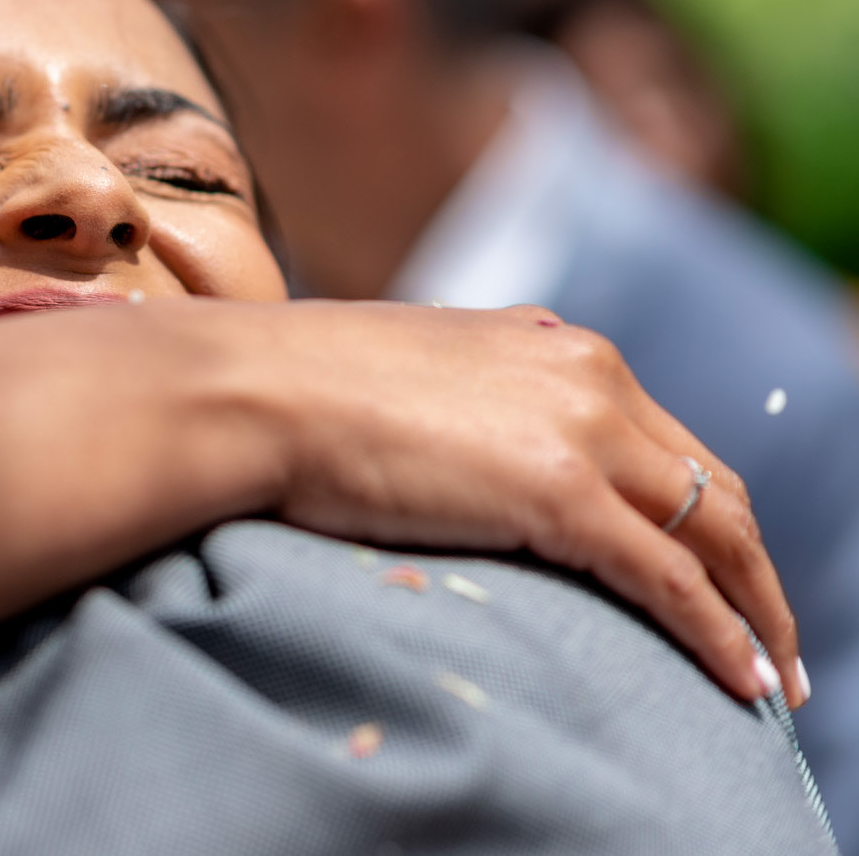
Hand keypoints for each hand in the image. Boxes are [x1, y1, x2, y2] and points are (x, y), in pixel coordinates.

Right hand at [221, 299, 802, 709]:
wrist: (251, 389)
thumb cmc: (295, 387)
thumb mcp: (410, 378)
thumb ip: (467, 403)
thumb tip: (467, 455)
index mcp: (551, 341)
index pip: (658, 437)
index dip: (697, 509)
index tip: (714, 568)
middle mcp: (586, 371)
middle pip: (707, 482)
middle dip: (749, 564)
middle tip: (768, 635)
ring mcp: (579, 428)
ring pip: (713, 530)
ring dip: (757, 608)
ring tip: (772, 675)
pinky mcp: (561, 490)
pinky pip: (672, 579)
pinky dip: (722, 634)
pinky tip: (743, 682)